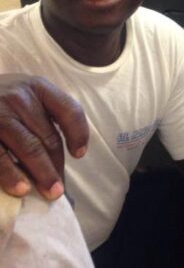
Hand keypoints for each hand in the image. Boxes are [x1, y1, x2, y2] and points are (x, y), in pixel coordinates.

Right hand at [0, 74, 88, 199]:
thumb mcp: (24, 94)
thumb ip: (43, 114)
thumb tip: (66, 154)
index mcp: (38, 88)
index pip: (69, 110)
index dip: (78, 134)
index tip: (79, 154)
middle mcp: (20, 97)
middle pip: (49, 136)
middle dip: (57, 165)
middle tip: (59, 189)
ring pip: (30, 148)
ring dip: (42, 174)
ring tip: (50, 193)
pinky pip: (0, 157)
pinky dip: (12, 175)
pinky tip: (21, 189)